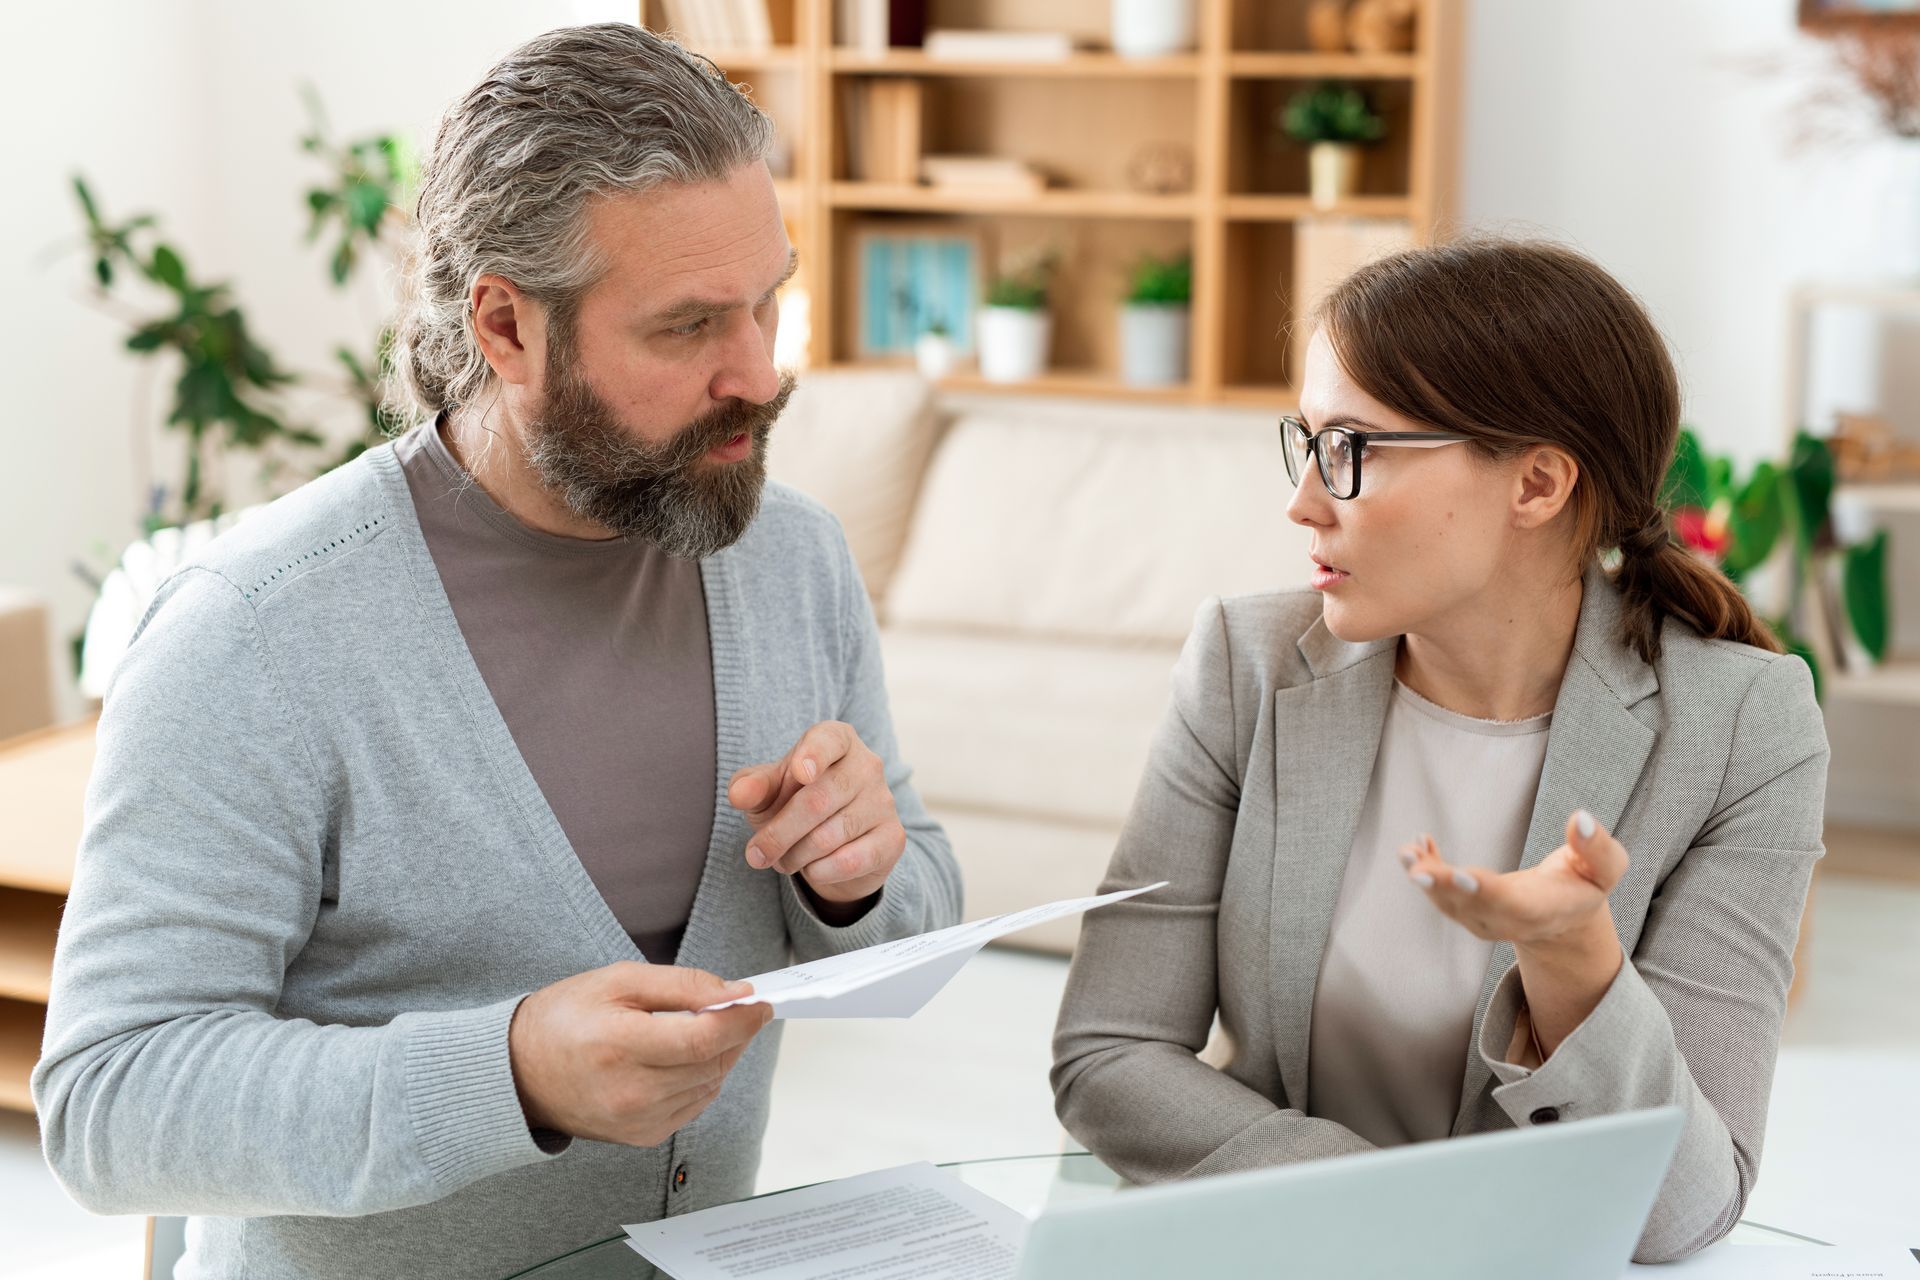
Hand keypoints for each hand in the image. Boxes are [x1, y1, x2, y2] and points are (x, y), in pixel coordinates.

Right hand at [508, 963, 771, 1145]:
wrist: (518, 1072)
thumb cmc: (564, 1019)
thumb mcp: (618, 980)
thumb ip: (681, 984)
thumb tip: (733, 991)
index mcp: (620, 1045)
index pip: (703, 1038)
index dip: (741, 1019)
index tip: (760, 1001)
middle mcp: (630, 1091)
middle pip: (712, 1062)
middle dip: (736, 1032)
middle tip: (740, 1008)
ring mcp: (636, 1120)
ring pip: (709, 1084)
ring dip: (721, 1055)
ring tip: (707, 1028)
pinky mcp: (641, 1136)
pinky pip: (694, 1105)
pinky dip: (703, 1079)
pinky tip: (686, 1058)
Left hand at [726, 721, 905, 906]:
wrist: (835, 844)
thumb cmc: (795, 802)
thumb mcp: (768, 791)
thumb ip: (752, 787)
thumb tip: (740, 794)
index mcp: (837, 739)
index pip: (828, 740)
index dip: (813, 756)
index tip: (799, 774)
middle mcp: (867, 765)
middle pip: (817, 801)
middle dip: (778, 834)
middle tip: (755, 855)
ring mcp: (884, 801)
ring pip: (828, 836)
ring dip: (794, 856)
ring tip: (784, 860)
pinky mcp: (893, 838)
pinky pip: (850, 861)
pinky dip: (820, 871)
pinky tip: (812, 868)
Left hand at [1404, 810, 1627, 1055]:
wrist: (1565, 921)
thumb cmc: (1586, 885)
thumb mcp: (1606, 868)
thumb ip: (1597, 847)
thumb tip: (1580, 818)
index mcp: (1547, 910)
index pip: (1514, 905)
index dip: (1487, 892)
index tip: (1462, 873)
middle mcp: (1510, 922)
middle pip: (1474, 908)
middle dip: (1444, 888)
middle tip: (1418, 871)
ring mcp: (1485, 921)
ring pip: (1451, 905)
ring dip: (1427, 878)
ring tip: (1407, 853)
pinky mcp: (1467, 911)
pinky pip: (1442, 895)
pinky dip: (1427, 869)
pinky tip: (1416, 845)